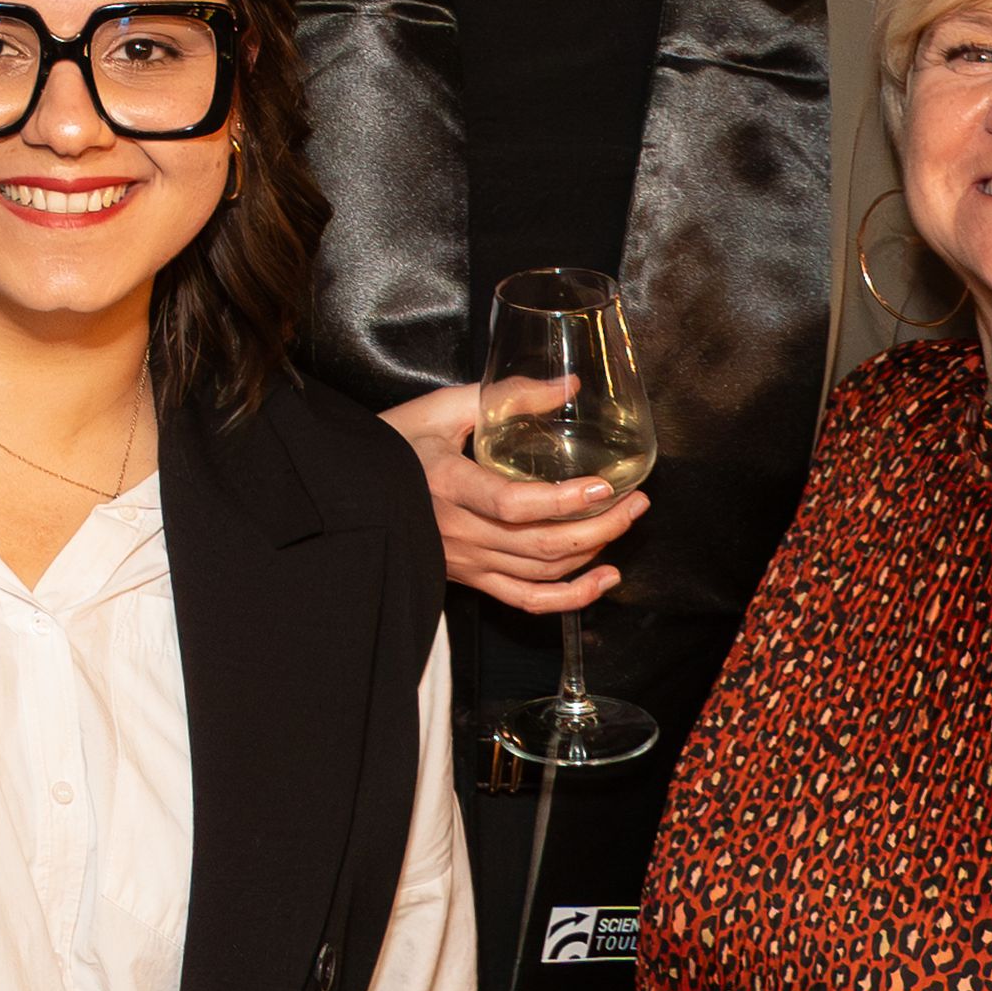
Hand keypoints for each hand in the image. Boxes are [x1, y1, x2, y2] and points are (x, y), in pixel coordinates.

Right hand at [388, 374, 638, 611]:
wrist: (355, 488)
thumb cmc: (395, 443)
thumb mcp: (443, 407)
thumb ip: (506, 396)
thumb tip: (567, 389)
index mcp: (448, 484)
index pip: (512, 504)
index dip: (563, 501)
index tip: (603, 486)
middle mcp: (459, 531)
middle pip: (541, 544)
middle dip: (600, 526)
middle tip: (635, 501)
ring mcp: (467, 561)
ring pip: (542, 572)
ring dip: (593, 552)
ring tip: (624, 523)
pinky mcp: (471, 578)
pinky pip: (527, 601)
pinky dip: (572, 597)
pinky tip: (604, 580)